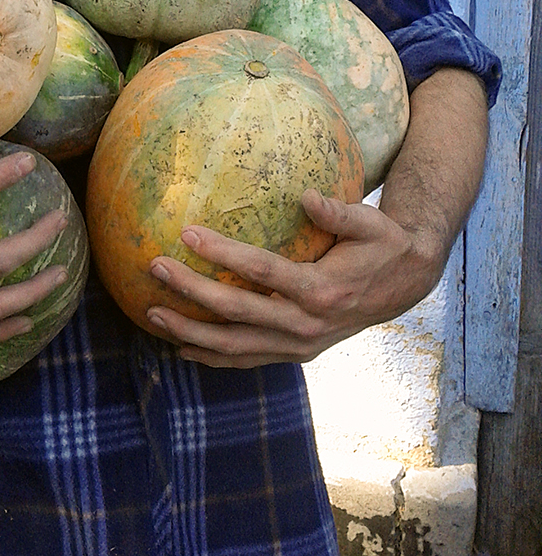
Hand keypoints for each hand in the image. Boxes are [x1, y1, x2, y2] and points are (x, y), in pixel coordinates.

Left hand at [143, 187, 444, 367]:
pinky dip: (213, 357)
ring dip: (191, 333)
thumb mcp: (370, 223)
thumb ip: (338, 212)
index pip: (262, 271)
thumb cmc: (382, 243)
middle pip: (238, 313)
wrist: (405, 285)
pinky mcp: (296, 353)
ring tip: (152, 314)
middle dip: (192, 292)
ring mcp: (300, 345)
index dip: (223, 253)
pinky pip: (248, 359)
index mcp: (322, 290)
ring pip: (236, 346)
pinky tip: (181, 348)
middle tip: (155, 268)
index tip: (187, 232)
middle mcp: (307, 325)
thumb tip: (307, 196)